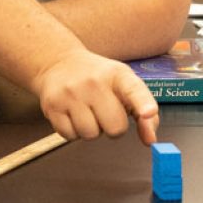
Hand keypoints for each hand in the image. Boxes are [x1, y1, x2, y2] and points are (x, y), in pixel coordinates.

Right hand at [32, 50, 158, 145]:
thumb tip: (150, 140)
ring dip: (92, 130)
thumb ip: (142, 112)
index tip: (148, 112)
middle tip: (105, 112)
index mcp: (118, 74)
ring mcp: (71, 93)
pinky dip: (73, 132)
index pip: (133, 89)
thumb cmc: (97, 78)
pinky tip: (72, 115)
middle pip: (115, 127)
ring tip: (87, 112)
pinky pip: (70, 136)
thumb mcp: (123, 84)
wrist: (58, 62)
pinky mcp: (52, 106)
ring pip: (91, 135)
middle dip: (113, 127)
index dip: (143, 103)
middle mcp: (94, 82)